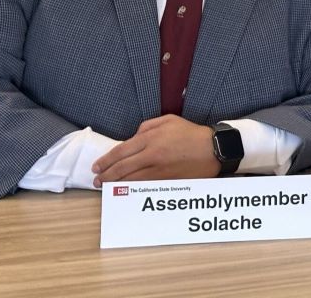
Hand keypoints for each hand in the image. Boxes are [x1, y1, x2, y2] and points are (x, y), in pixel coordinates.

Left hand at [92, 115, 219, 185]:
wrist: (213, 149)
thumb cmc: (191, 133)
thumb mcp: (169, 120)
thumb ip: (147, 126)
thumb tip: (132, 137)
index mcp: (151, 138)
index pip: (120, 151)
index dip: (105, 160)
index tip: (96, 166)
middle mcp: (152, 155)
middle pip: (121, 168)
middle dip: (105, 175)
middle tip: (96, 180)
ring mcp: (159, 170)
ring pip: (130, 180)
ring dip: (115, 185)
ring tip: (105, 187)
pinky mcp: (166, 181)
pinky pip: (144, 187)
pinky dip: (131, 190)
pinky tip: (123, 191)